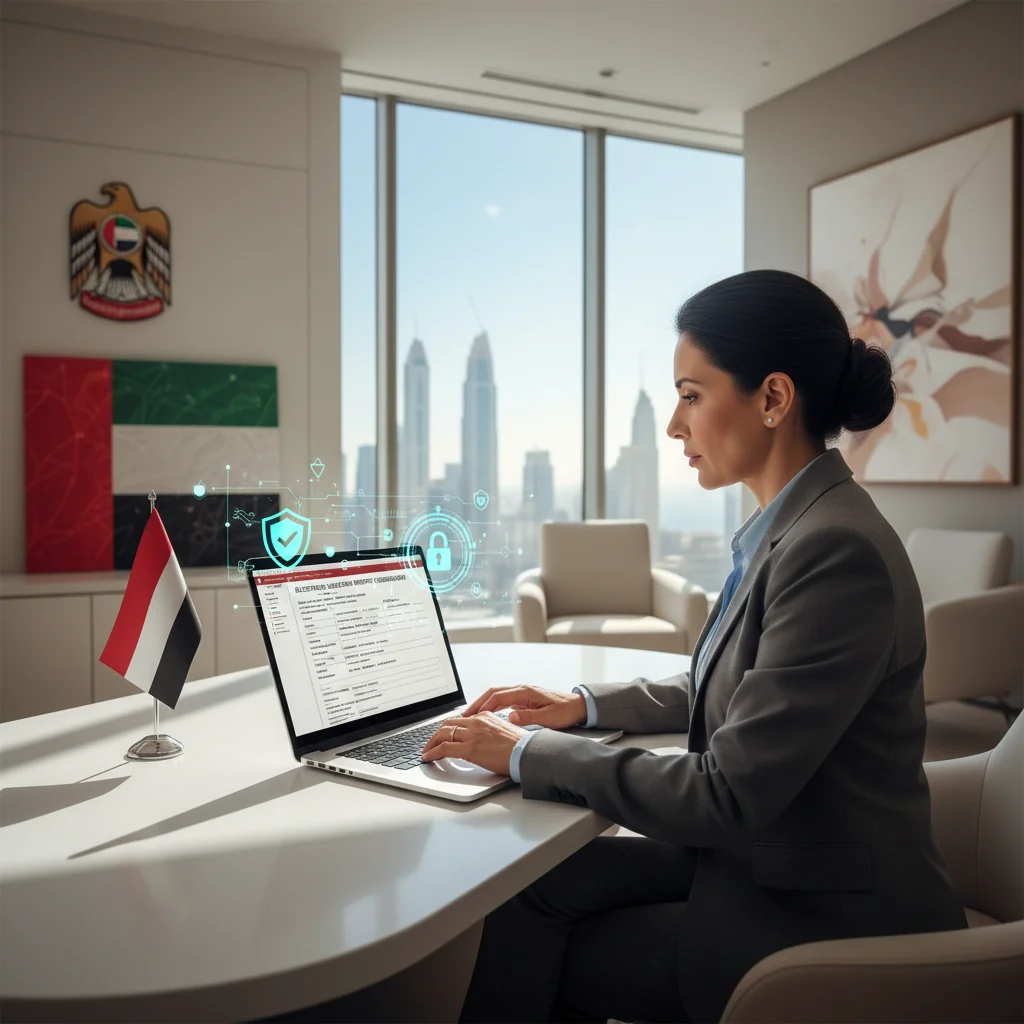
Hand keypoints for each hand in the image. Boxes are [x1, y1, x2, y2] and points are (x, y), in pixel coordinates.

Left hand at [421, 713, 525, 775]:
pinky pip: (444, 748)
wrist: (527, 753)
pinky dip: (432, 752)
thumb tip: (483, 741)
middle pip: (448, 724)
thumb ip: (490, 732)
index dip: (449, 728)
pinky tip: (428, 757)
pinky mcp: (469, 748)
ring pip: (443, 734)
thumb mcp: (504, 731)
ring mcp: (472, 734)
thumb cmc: (521, 747)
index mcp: (485, 716)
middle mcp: (477, 722)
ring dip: (431, 743)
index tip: (444, 735)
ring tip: (427, 751)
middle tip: (431, 743)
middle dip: (437, 734)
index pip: (460, 719)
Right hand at [462, 685, 587, 730]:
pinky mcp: (525, 698)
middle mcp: (522, 689)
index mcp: (526, 692)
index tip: (471, 715)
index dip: (482, 706)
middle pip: (494, 692)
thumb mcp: (548, 718)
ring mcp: (523, 692)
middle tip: (464, 715)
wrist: (579, 706)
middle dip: (478, 703)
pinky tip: (489, 715)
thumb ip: (528, 717)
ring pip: (498, 694)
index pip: (497, 697)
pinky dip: (493, 705)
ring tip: (472, 715)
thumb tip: (510, 717)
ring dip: (484, 703)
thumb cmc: (566, 711)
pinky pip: (504, 699)